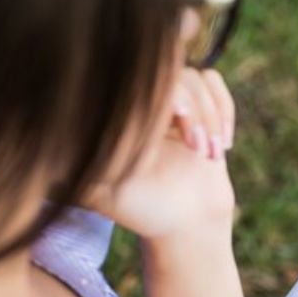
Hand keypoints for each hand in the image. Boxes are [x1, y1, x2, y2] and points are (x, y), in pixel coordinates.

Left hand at [85, 68, 236, 241]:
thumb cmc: (145, 210)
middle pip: (170, 73)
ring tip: (211, 153)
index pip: (136, 83)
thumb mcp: (104, 188)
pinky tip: (222, 144)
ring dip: (211, 116)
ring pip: (195, 78)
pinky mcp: (197, 104)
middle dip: (193, 111)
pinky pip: (213, 81)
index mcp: (112, 116)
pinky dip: (223, 108)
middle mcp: (138, 103)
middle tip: (197, 148)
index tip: (174, 128)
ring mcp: (168, 101)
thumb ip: (88, 155)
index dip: (162, 97)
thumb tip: (74, 114)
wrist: (188, 223)